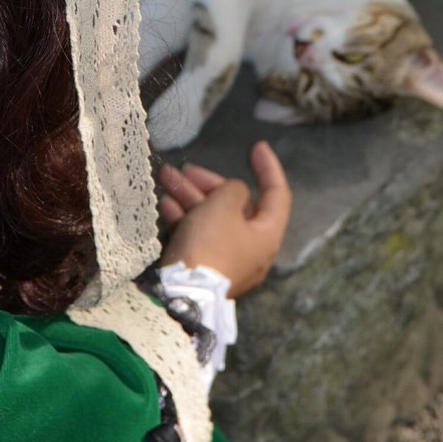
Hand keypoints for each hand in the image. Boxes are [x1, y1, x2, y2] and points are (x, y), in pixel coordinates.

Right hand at [158, 141, 291, 298]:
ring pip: (211, 219)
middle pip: (235, 206)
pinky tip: (165, 205)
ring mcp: (227, 261)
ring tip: (166, 178)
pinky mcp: (204, 270)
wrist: (182, 294)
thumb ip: (233, 189)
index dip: (268, 168)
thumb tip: (234, 193)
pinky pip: (197, 237)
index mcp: (267, 235)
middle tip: (187, 169)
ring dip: (190, 197)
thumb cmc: (210, 244)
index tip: (256, 147)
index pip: (276, 195)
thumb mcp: (225, 204)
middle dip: (209, 183)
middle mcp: (251, 250)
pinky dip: (183, 219)